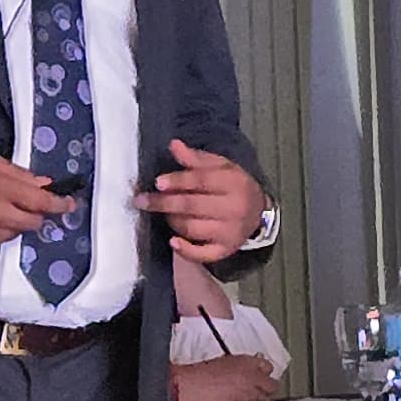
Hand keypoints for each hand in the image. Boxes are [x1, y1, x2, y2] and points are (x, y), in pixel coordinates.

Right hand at [0, 154, 73, 255]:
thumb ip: (21, 175)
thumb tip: (44, 184)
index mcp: (3, 190)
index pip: (41, 202)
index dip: (59, 204)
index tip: (68, 204)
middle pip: (33, 223)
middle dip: (35, 214)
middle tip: (27, 205)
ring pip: (17, 234)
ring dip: (16, 224)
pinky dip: (0, 234)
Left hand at [140, 139, 265, 262]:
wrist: (258, 211)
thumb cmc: (233, 185)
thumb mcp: (220, 166)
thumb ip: (196, 158)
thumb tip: (174, 145)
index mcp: (233, 183)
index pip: (201, 181)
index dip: (177, 181)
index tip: (158, 182)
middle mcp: (234, 208)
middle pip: (192, 205)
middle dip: (164, 203)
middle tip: (142, 201)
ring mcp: (230, 232)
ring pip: (192, 228)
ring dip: (172, 220)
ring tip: (165, 213)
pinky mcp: (226, 250)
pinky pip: (203, 255)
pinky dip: (186, 251)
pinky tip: (173, 242)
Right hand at [171, 354, 276, 400]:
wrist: (190, 386)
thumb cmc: (199, 373)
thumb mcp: (223, 361)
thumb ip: (240, 366)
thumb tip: (246, 371)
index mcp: (247, 362)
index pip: (267, 366)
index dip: (264, 372)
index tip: (261, 375)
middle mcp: (252, 377)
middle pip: (272, 385)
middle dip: (266, 388)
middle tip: (259, 390)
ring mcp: (249, 394)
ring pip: (265, 400)